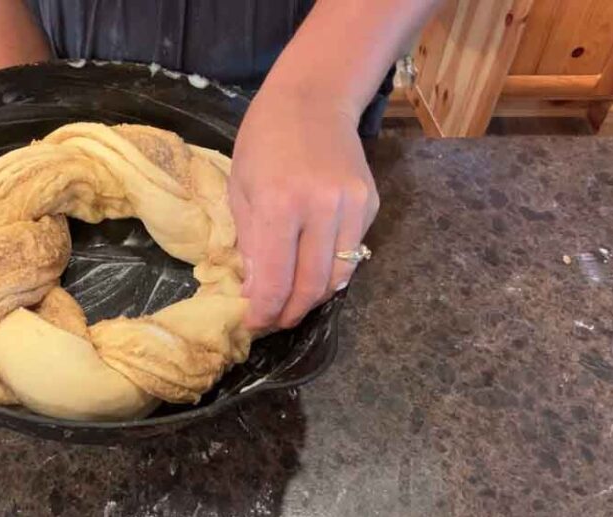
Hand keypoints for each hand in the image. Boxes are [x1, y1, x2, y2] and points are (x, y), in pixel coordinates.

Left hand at [229, 89, 378, 332]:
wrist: (313, 98)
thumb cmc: (264, 140)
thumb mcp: (240, 189)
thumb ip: (250, 243)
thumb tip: (255, 293)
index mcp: (279, 203)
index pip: (276, 280)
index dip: (264, 312)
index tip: (254, 323)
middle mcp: (322, 207)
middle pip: (312, 287)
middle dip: (290, 313)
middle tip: (274, 321)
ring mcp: (353, 205)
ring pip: (338, 278)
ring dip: (313, 298)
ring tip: (292, 302)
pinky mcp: (372, 203)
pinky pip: (352, 253)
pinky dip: (331, 270)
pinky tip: (312, 266)